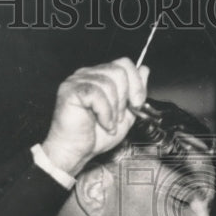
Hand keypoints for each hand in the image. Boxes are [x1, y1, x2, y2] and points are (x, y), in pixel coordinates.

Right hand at [41, 58, 149, 176]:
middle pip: (119, 70)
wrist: (77, 151)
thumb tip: (144, 70)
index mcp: (100, 76)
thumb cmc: (95, 136)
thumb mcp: (125, 114)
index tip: (137, 103)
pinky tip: (102, 123)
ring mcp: (77, 80)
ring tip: (109, 123)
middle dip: (125, 98)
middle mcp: (88, 74)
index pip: (124, 64)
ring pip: (109, 82)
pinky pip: (96, 93)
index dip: (136, 83)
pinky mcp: (71, 90)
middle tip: (119, 117)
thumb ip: (135, 92)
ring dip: (114, 109)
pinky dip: (104, 112)